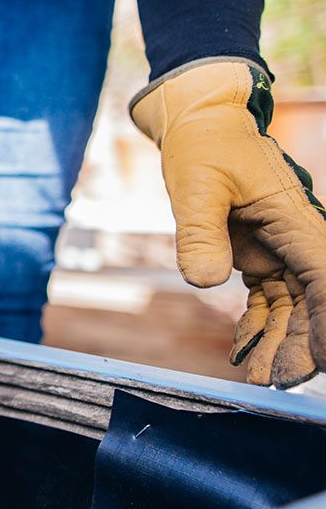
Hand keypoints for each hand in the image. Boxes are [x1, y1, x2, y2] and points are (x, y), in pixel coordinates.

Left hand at [131, 59, 325, 388]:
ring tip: (261, 379)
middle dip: (303, 345)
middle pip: (314, 302)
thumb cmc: (206, 147)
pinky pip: (269, 300)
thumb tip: (204, 282)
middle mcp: (298, 239)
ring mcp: (282, 250)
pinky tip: (245, 351)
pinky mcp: (262, 256)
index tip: (323, 360)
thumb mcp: (196, 186)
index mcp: (297, 221)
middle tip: (278, 383)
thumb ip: (199, 233)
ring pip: (294, 307)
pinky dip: (259, 326)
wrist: (201, 126)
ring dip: (280, 342)